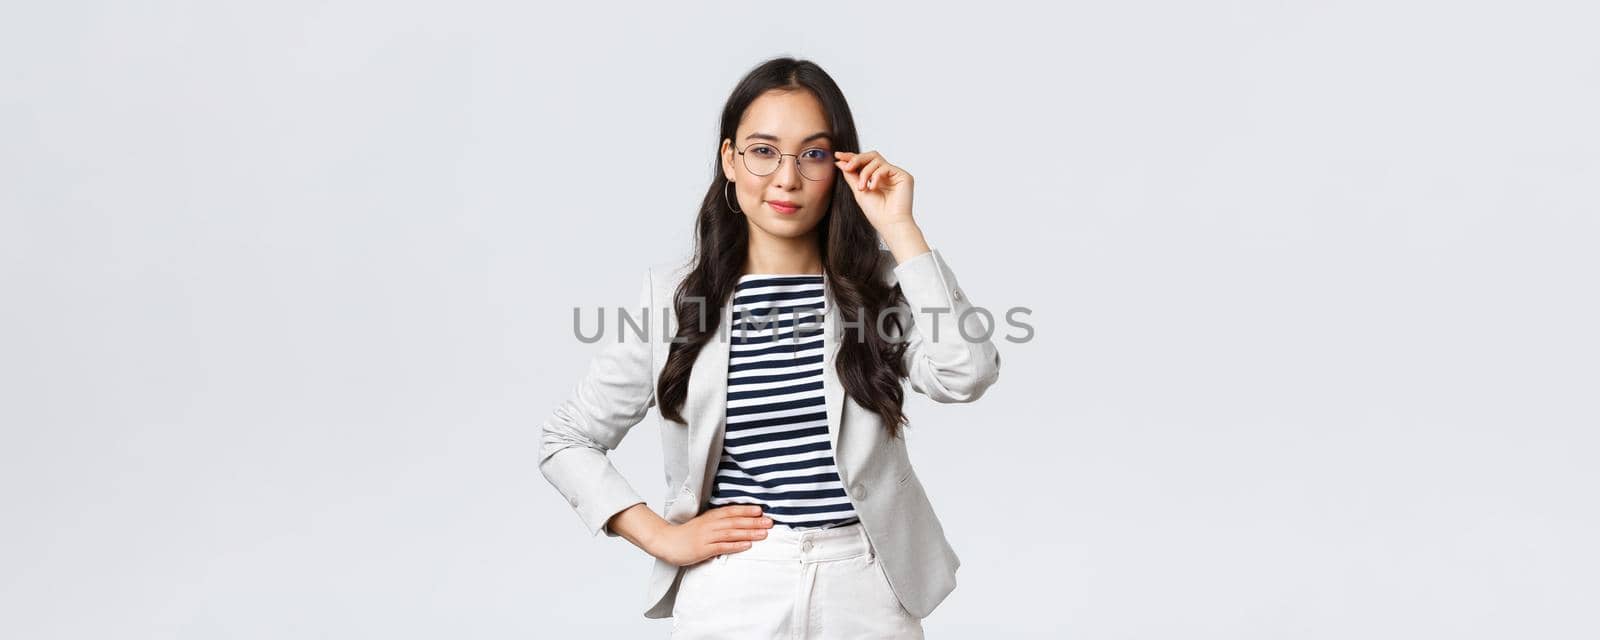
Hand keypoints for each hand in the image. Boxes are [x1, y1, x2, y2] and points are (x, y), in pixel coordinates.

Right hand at [650, 504, 772, 566]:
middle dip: (754, 522)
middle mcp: (710, 525)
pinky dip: (736, 546)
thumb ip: (718, 521)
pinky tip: (747, 545)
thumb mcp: (703, 523)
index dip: (746, 510)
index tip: (761, 511)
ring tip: (764, 534)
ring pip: (732, 533)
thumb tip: (737, 521)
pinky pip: (722, 547)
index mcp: (710, 517)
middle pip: (735, 522)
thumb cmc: (687, 534)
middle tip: (770, 522)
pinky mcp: (703, 549)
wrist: (667, 542)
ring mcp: (707, 537)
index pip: (731, 511)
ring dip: (749, 533)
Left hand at [835, 150, 914, 231]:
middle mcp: (887, 174)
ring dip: (865, 173)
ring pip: (876, 160)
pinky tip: (872, 188)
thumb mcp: (858, 191)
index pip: (864, 162)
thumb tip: (840, 162)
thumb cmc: (876, 213)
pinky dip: (875, 176)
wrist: (889, 224)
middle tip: (847, 167)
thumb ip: (851, 175)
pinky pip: (885, 167)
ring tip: (861, 188)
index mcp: (877, 177)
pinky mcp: (904, 176)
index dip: (851, 157)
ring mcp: (895, 174)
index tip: (838, 156)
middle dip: (857, 159)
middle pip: (871, 156)